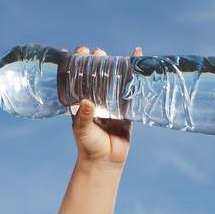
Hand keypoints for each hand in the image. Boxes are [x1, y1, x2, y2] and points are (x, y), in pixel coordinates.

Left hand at [70, 45, 140, 168]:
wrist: (105, 161)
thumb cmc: (89, 146)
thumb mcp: (82, 131)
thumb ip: (83, 118)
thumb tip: (86, 102)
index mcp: (81, 100)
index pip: (77, 77)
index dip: (77, 63)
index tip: (78, 52)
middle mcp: (95, 97)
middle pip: (95, 73)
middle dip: (96, 60)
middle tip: (96, 52)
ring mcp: (111, 100)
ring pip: (112, 77)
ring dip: (113, 64)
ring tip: (112, 54)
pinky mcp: (126, 105)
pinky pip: (130, 87)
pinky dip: (134, 72)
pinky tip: (137, 56)